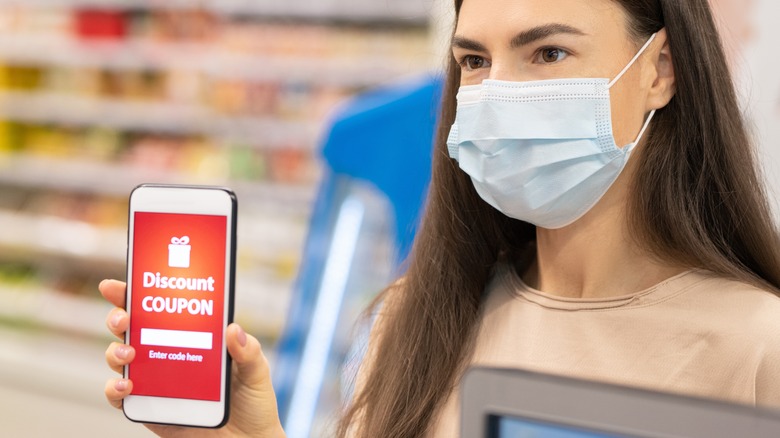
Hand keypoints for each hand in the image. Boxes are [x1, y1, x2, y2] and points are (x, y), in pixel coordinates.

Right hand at [100, 280, 285, 436]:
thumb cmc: (253, 401)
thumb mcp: (257, 371)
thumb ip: (247, 350)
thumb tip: (232, 330)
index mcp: (192, 337)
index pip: (159, 309)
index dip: (133, 294)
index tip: (116, 284)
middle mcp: (168, 355)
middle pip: (132, 329)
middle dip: (119, 316)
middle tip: (124, 318)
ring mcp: (156, 381)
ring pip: (120, 359)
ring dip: (115, 351)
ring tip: (129, 353)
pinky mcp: (150, 408)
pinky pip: (121, 397)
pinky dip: (115, 388)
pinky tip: (127, 385)